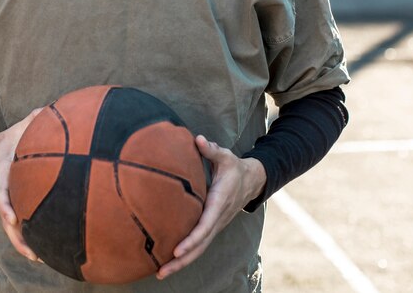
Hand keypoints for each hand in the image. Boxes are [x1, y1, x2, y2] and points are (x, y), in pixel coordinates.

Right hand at [0, 108, 42, 260]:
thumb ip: (34, 119)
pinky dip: (25, 236)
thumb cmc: (6, 140)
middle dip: (18, 236)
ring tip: (39, 258)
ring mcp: (5, 200)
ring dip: (22, 243)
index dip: (6, 204)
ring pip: (11, 227)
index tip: (14, 217)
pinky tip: (41, 248)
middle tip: (34, 252)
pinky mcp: (10, 204)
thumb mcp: (17, 128)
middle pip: (7, 218)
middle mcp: (2, 190)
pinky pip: (16, 223)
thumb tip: (51, 108)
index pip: (2, 191)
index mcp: (2, 172)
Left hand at [156, 135, 265, 279]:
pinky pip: (198, 244)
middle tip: (162, 272)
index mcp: (219, 203)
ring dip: (181, 262)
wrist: (251, 180)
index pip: (205, 226)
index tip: (177, 249)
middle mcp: (217, 219)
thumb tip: (198, 139)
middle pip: (199, 246)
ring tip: (161, 273)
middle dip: (181, 260)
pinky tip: (170, 261)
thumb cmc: (234, 167)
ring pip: (199, 249)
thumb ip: (211, 149)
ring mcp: (215, 225)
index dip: (191, 239)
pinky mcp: (211, 226)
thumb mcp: (225, 156)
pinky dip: (186, 255)